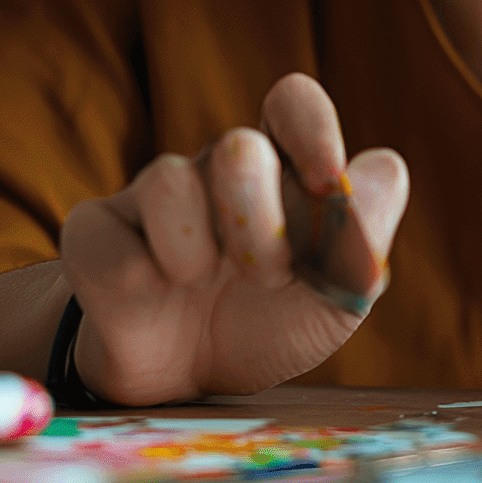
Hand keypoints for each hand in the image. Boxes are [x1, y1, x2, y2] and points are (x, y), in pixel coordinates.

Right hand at [60, 73, 408, 404]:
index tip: (326, 183)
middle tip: (268, 275)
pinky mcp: (96, 231)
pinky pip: (115, 243)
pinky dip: (141, 285)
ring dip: (199, 252)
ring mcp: (154, 194)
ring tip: (204, 286)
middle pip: (238, 144)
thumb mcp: (335, 299)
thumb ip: (365, 238)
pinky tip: (152, 298)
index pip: (292, 103)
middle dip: (258, 215)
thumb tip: (385, 167)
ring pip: (168, 179)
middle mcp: (216, 168)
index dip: (311, 128)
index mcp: (281, 169)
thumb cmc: (270, 323)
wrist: (189, 379)